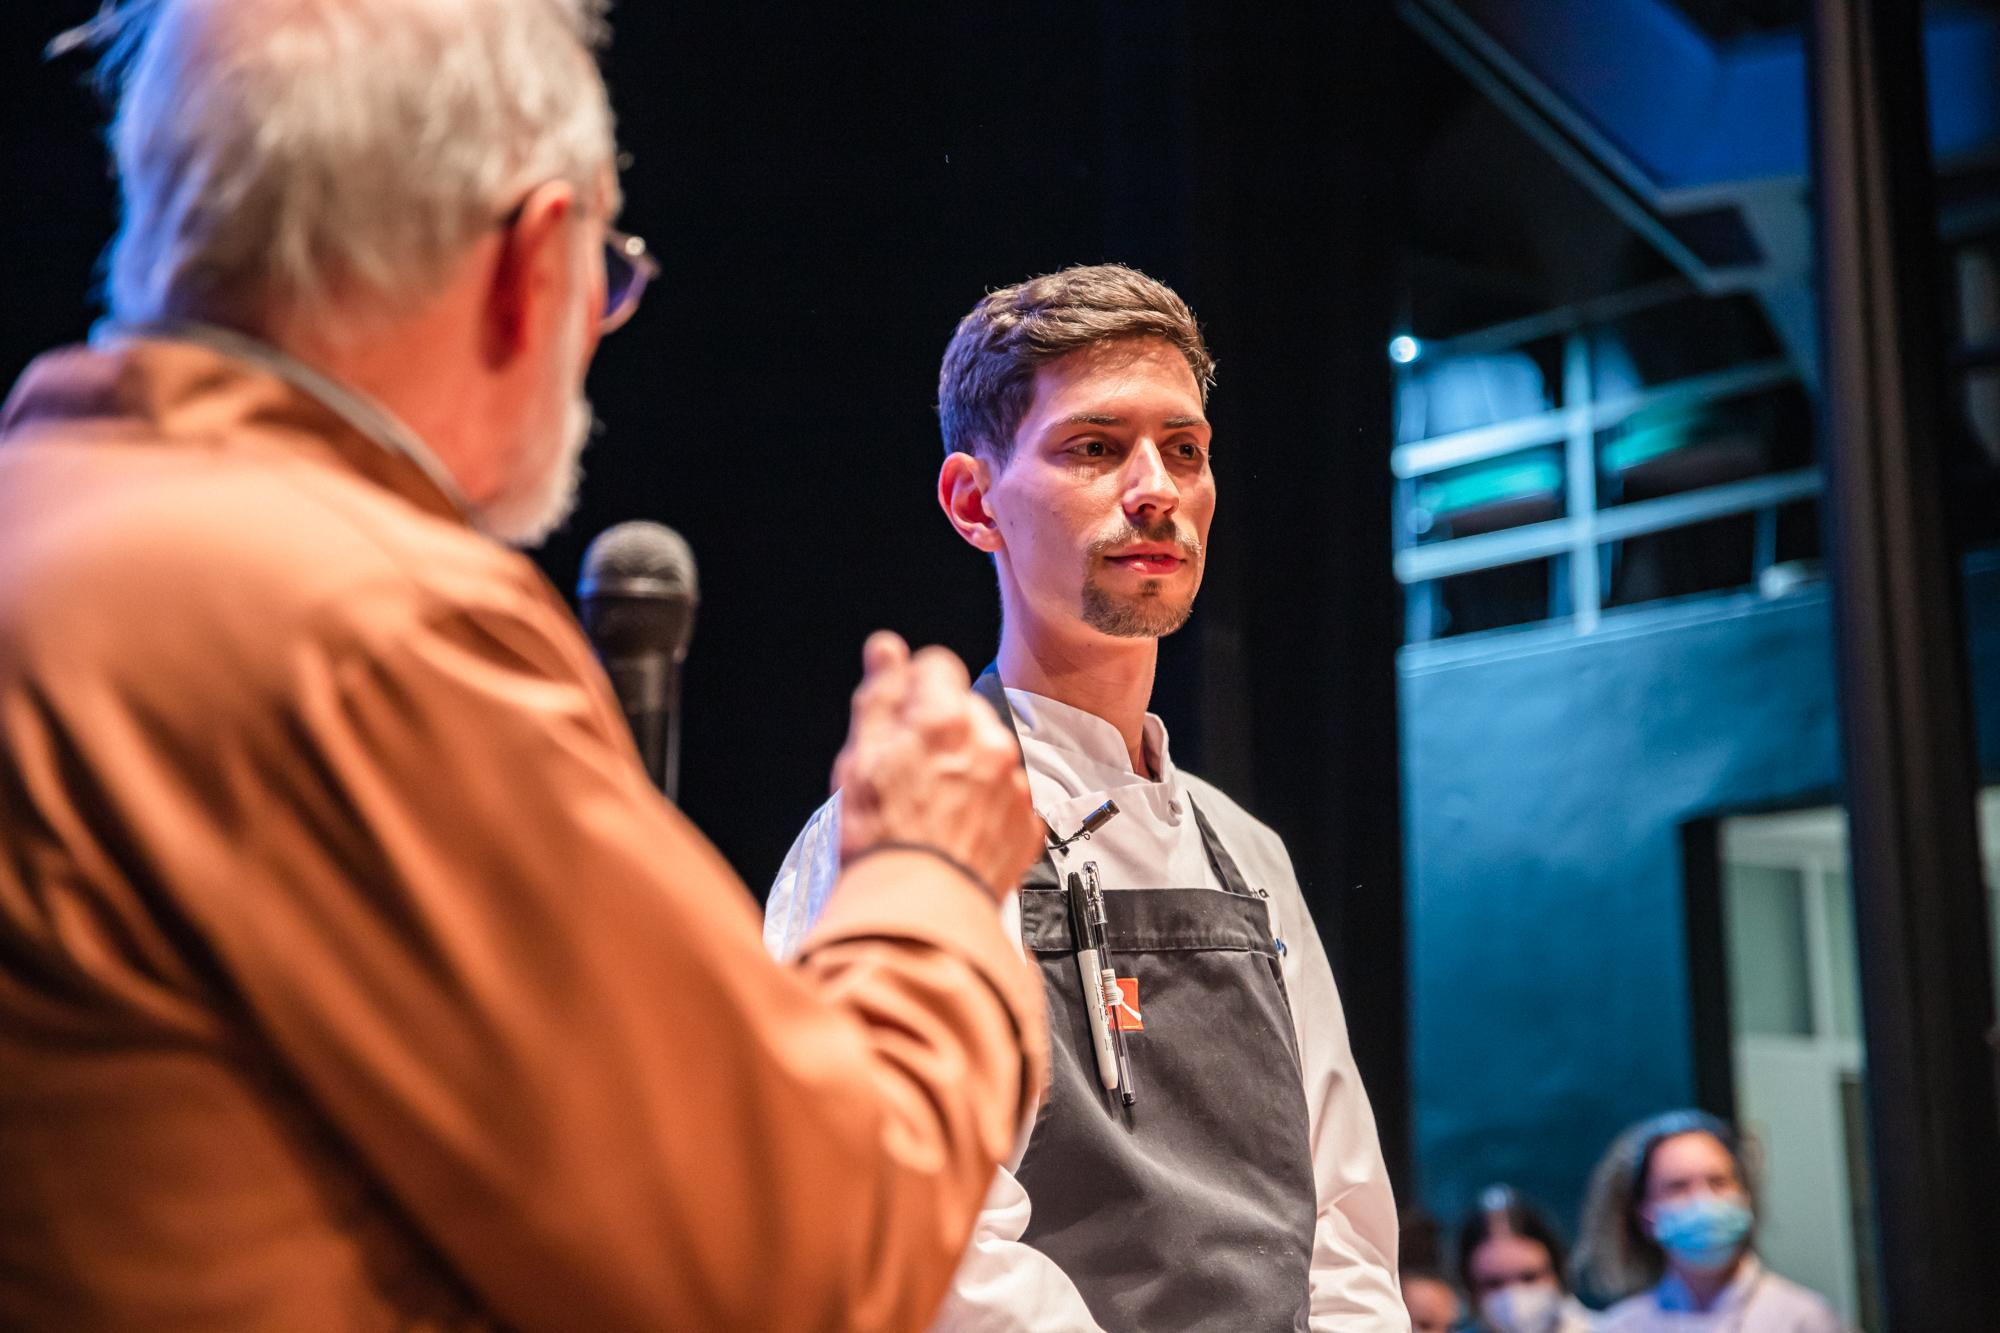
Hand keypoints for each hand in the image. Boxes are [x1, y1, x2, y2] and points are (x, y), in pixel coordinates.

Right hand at [832, 632, 1039, 901]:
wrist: (919, 915)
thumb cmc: (882, 841)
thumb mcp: (861, 758)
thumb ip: (880, 695)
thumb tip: (886, 648)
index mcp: (944, 719)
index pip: (937, 665)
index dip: (912, 687)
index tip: (900, 715)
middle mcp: (990, 744)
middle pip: (965, 710)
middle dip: (940, 730)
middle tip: (909, 772)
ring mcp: (1014, 785)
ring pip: (988, 753)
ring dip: (964, 767)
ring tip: (931, 808)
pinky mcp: (1027, 823)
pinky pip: (1007, 796)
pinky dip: (986, 805)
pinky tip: (955, 829)